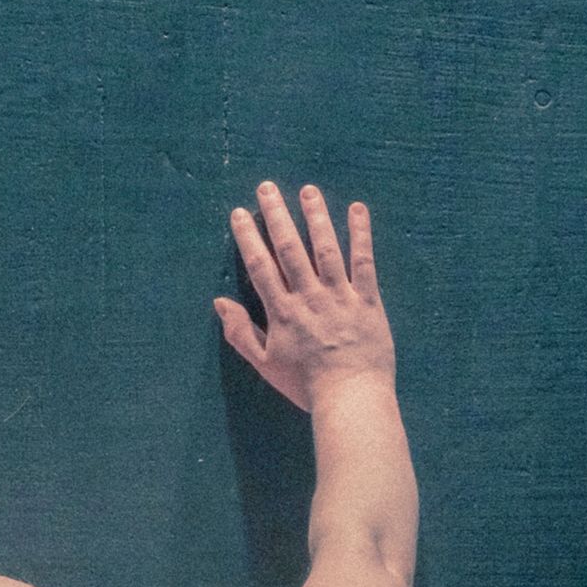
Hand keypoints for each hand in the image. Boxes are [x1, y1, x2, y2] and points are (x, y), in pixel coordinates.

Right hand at [214, 182, 393, 414]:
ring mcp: (340, 296)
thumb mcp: (265, 365)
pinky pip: (364, 262)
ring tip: (308, 190)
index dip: (249, 237)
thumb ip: (241, 333)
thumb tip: (219, 302)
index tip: (241, 213)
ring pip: (325, 249)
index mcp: (282, 312)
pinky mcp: (367, 300)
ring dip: (316, 217)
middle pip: (290, 249)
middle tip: (267, 187)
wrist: (352, 399)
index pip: (261, 267)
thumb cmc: (307, 386)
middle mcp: (309, 297)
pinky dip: (361, 235)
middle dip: (278, 215)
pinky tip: (358, 210)